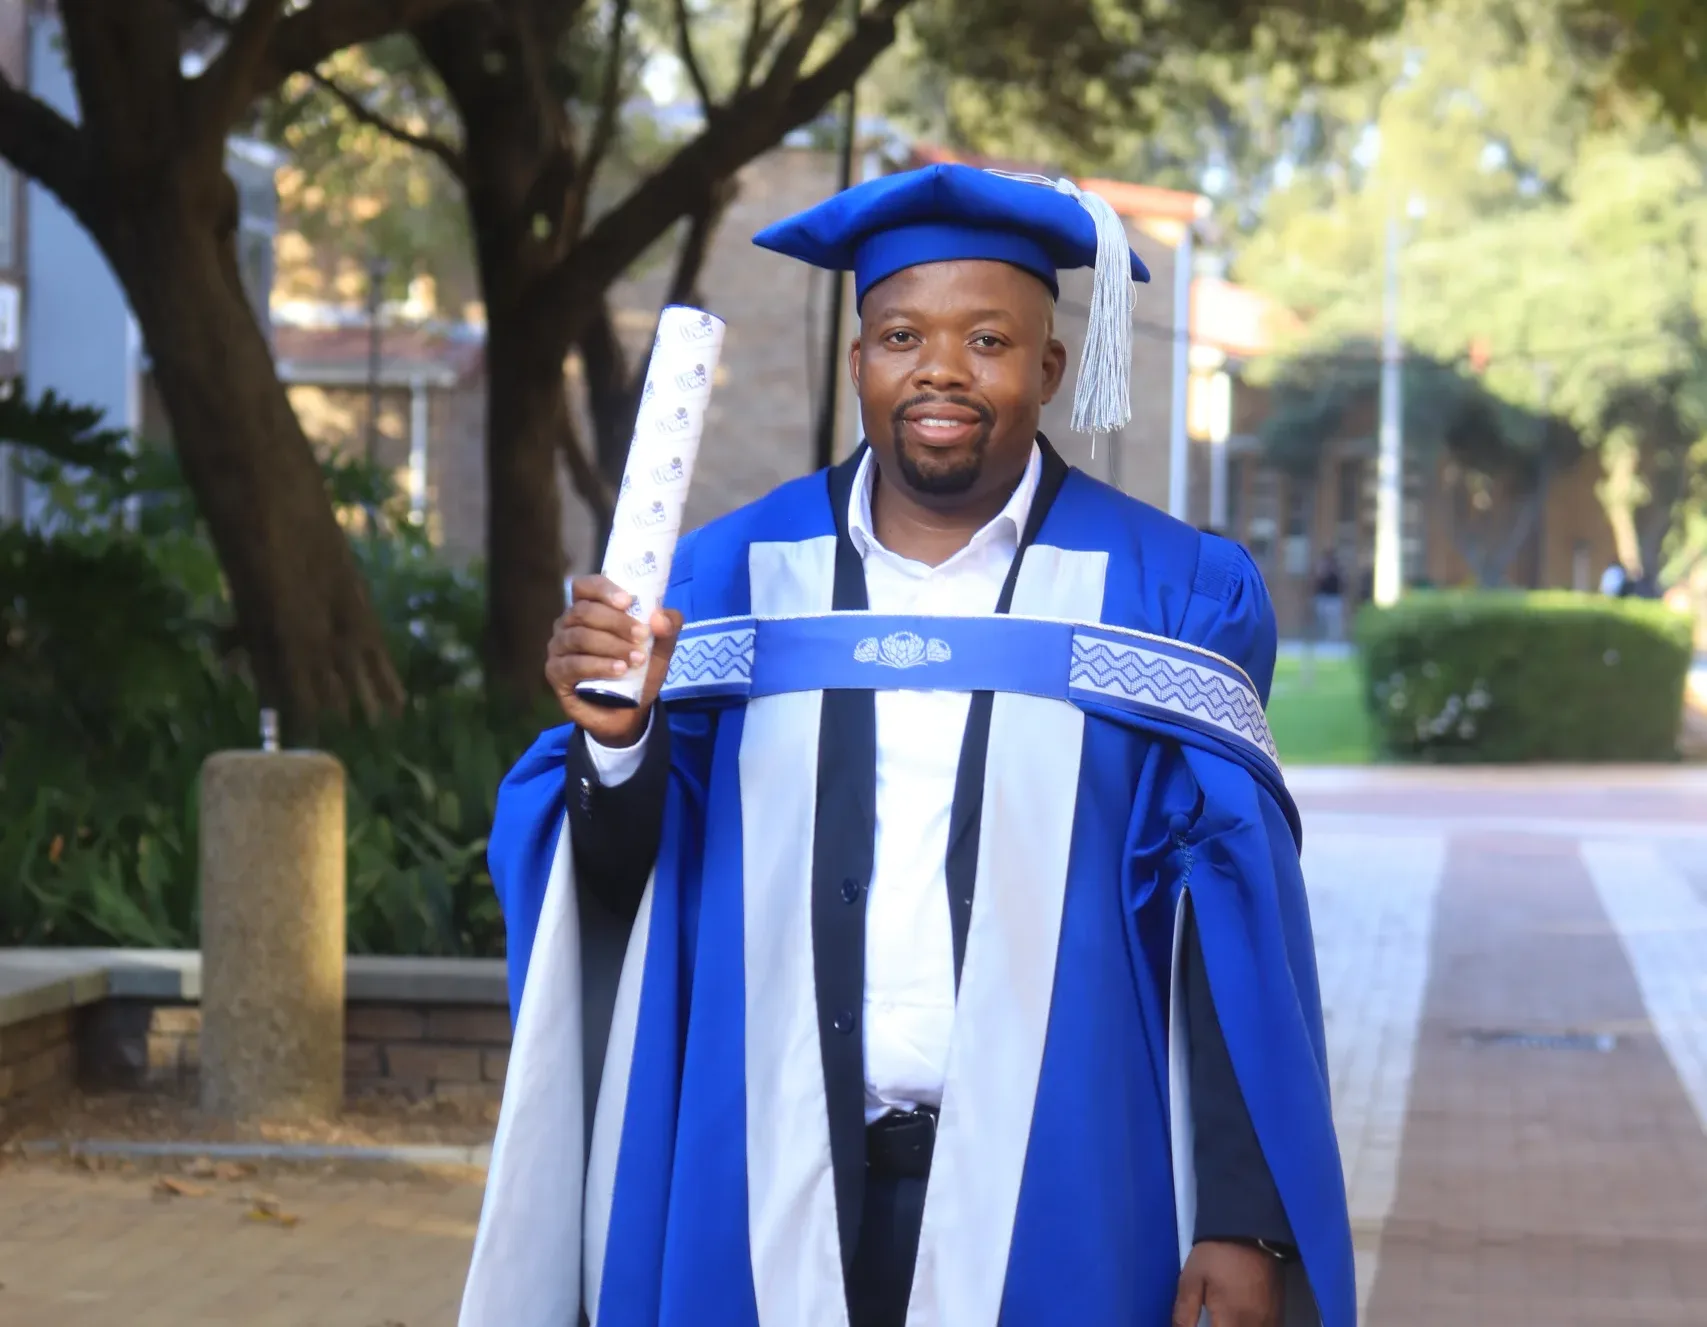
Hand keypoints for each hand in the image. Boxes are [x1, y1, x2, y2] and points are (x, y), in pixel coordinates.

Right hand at [545, 575, 682, 747]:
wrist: (629, 711)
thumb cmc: (639, 670)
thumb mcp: (661, 647)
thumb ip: (668, 628)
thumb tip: (660, 618)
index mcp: (589, 609)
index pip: (585, 586)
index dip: (604, 589)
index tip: (628, 601)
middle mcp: (568, 624)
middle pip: (584, 611)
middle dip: (616, 622)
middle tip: (641, 635)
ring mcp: (558, 648)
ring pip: (579, 637)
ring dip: (611, 645)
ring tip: (636, 658)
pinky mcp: (555, 673)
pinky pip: (573, 664)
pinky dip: (598, 666)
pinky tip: (619, 670)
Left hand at [1172, 1241, 1283, 1326]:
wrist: (1249, 1230)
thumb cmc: (1216, 1255)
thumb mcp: (1191, 1279)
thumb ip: (1184, 1313)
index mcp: (1231, 1321)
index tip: (1208, 1323)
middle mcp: (1255, 1326)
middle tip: (1214, 1320)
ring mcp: (1271, 1321)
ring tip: (1224, 1318)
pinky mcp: (1279, 1314)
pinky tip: (1241, 1321)